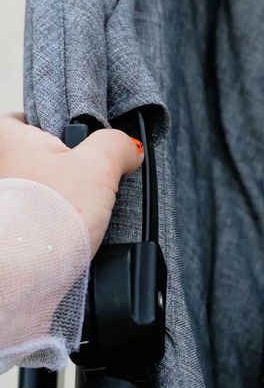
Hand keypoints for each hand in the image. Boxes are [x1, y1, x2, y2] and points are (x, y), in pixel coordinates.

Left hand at [0, 112, 143, 252]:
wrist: (28, 266)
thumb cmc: (49, 211)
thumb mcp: (99, 164)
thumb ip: (116, 146)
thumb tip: (128, 149)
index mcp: (8, 140)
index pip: (22, 120)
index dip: (50, 128)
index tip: (73, 140)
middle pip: (33, 158)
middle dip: (60, 168)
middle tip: (86, 179)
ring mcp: (5, 202)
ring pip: (35, 192)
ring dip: (55, 201)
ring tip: (80, 212)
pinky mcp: (10, 233)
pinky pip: (34, 222)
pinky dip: (50, 227)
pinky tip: (68, 233)